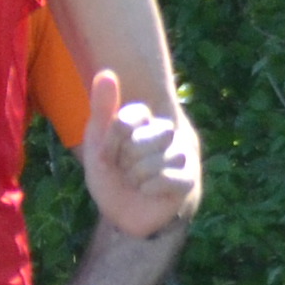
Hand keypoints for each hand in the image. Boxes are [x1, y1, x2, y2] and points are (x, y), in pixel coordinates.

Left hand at [83, 64, 201, 236]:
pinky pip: (170, 177)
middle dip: (127, 159)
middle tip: (124, 169)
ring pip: (161, 158)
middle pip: (149, 137)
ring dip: (138, 175)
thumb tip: (107, 72)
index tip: (107, 153)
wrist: (119, 212)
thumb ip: (102, 107)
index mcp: (143, 120)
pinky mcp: (188, 179)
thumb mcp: (97, 141)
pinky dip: (150, 187)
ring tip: (135, 181)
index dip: (113, 140)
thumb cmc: (109, 174)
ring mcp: (180, 155)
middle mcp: (166, 132)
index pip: (129, 118)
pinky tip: (146, 191)